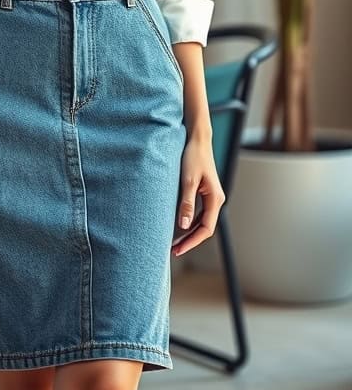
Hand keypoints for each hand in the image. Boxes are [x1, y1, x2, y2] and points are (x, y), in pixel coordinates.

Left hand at [171, 136, 225, 256]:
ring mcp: (211, 196)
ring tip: (175, 242)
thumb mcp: (187, 180)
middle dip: (190, 240)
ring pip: (202, 221)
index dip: (192, 241)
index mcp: (215, 199)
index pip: (205, 228)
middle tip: (173, 250)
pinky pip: (200, 213)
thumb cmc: (193, 156)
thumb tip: (184, 225)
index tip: (178, 250)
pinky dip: (190, 222)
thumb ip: (187, 203)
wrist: (198, 139)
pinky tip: (179, 226)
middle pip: (205, 228)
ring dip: (190, 232)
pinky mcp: (205, 192)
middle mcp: (216, 200)